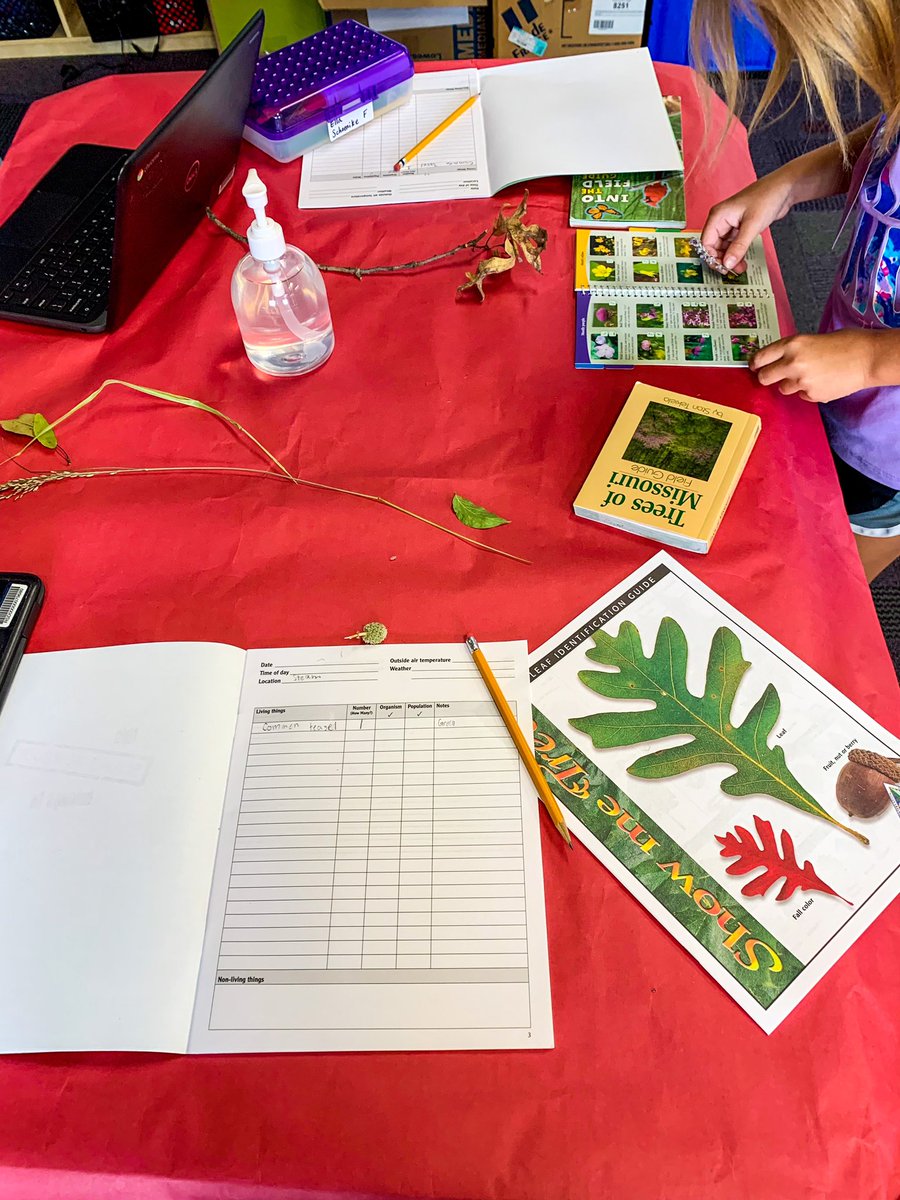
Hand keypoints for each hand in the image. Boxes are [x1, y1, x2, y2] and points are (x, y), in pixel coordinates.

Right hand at [700, 170, 795, 272]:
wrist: (784, 188)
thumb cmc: (767, 196)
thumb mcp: (752, 225)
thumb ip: (739, 247)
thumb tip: (728, 263)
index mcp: (718, 215)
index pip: (706, 242)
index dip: (712, 257)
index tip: (723, 267)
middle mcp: (722, 219)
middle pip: (714, 246)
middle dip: (723, 259)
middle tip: (734, 269)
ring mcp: (730, 223)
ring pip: (724, 246)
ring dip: (730, 258)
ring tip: (740, 267)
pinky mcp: (739, 226)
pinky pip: (733, 243)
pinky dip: (737, 253)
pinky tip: (742, 259)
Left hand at [750, 330, 878, 402]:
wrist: (868, 358)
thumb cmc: (846, 343)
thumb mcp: (813, 339)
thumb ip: (794, 349)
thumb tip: (777, 359)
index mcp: (792, 344)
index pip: (761, 357)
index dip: (755, 363)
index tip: (754, 366)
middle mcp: (793, 363)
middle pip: (764, 377)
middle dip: (766, 377)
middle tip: (773, 375)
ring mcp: (802, 382)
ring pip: (783, 389)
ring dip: (791, 384)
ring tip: (810, 374)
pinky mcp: (812, 395)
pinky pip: (801, 395)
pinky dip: (808, 391)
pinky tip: (822, 381)